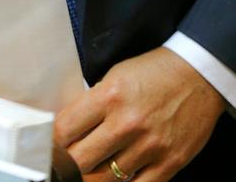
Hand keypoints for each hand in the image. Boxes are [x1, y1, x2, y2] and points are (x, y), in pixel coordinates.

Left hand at [54, 48, 225, 180]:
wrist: (197, 74)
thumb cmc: (152, 72)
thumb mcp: (114, 76)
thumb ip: (92, 103)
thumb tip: (67, 130)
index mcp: (108, 96)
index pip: (65, 129)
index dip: (51, 142)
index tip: (47, 146)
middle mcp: (127, 123)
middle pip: (80, 160)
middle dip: (67, 164)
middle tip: (63, 164)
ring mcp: (149, 146)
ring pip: (106, 179)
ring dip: (92, 176)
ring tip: (87, 169)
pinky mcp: (170, 162)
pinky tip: (114, 178)